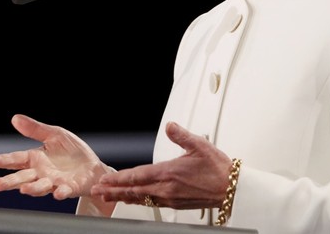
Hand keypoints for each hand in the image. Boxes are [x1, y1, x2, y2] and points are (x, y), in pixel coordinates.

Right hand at [0, 114, 113, 199]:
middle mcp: (41, 173)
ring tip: (24, 189)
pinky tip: (57, 193)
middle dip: (9, 182)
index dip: (4, 160)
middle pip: (22, 178)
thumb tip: (15, 118)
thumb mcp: (54, 134)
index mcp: (36, 159)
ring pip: (40, 187)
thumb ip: (35, 129)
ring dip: (32, 188)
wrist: (93, 166)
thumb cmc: (72, 151)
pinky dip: (61, 192)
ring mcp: (54, 182)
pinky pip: (64, 191)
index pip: (17, 159)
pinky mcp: (69, 188)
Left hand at [90, 121, 231, 209]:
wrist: (231, 189)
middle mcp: (167, 188)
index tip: (105, 180)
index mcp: (170, 173)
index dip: (119, 179)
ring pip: (141, 199)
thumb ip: (181, 135)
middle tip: (98, 191)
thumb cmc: (218, 169)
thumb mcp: (200, 145)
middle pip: (134, 191)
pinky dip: (138, 201)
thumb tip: (170, 126)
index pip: (137, 176)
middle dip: (114, 191)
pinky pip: (151, 203)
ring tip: (109, 197)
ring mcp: (170, 198)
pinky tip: (134, 200)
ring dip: (123, 197)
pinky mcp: (176, 204)